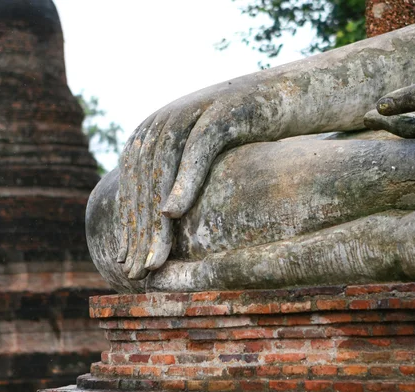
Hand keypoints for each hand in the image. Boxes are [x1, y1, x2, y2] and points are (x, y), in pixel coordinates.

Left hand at [117, 88, 242, 278]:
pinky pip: (194, 152)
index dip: (128, 227)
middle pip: (141, 184)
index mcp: (153, 133)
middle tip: (138, 272)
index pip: (132, 187)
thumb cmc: (246, 134)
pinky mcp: (218, 113)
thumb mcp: (207, 157)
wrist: (286, 95)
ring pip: (161, 173)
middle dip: (138, 232)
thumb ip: (179, 177)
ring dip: (155, 221)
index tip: (129, 265)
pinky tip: (172, 214)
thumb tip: (163, 215)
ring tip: (154, 259)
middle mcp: (162, 121)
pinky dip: (182, 183)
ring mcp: (188, 113)